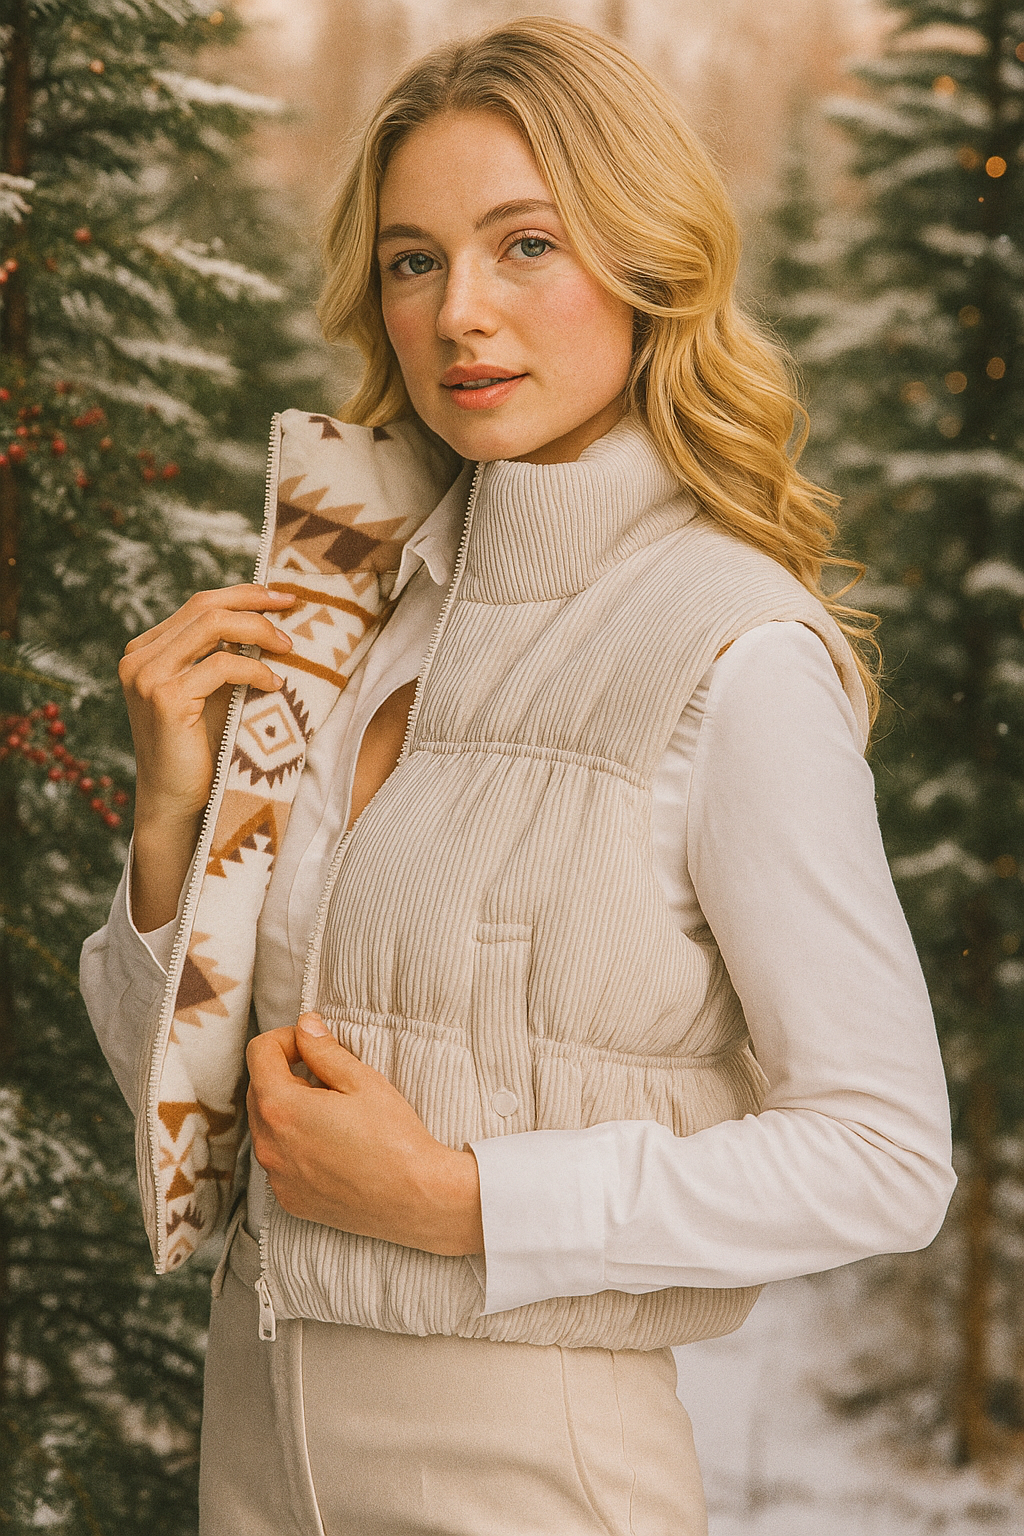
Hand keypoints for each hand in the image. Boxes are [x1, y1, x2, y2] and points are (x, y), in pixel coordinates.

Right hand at [119, 584, 294, 929]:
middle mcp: (138, 657)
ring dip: (259, 631)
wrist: (177, 803)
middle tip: (296, 609)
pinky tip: (275, 684)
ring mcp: (147, 676)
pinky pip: (221, 666)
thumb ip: (223, 655)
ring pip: (213, 627)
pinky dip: (255, 670)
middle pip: (206, 606)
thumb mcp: (211, 692)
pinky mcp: (165, 699)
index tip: (285, 595)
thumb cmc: (201, 750)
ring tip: (289, 648)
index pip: (199, 603)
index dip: (245, 593)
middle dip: (257, 603)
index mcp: (146, 650)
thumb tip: (271, 618)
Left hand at [246, 1014, 483, 1257]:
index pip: (259, 1053)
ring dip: (289, 1110)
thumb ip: (324, 1050)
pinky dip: (296, 1145)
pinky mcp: (289, 1199)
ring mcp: (277, 1177)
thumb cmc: (394, 1138)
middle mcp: (268, 1145)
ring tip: (333, 1112)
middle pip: (259, 1089)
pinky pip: (280, 1160)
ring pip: (268, 1126)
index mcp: (281, 1108)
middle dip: (286, 1073)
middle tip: (328, 1077)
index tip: (312, 1045)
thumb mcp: (362, 1081)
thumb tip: (305, 1026)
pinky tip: (333, 1146)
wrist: (416, 1199)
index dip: (286, 1038)